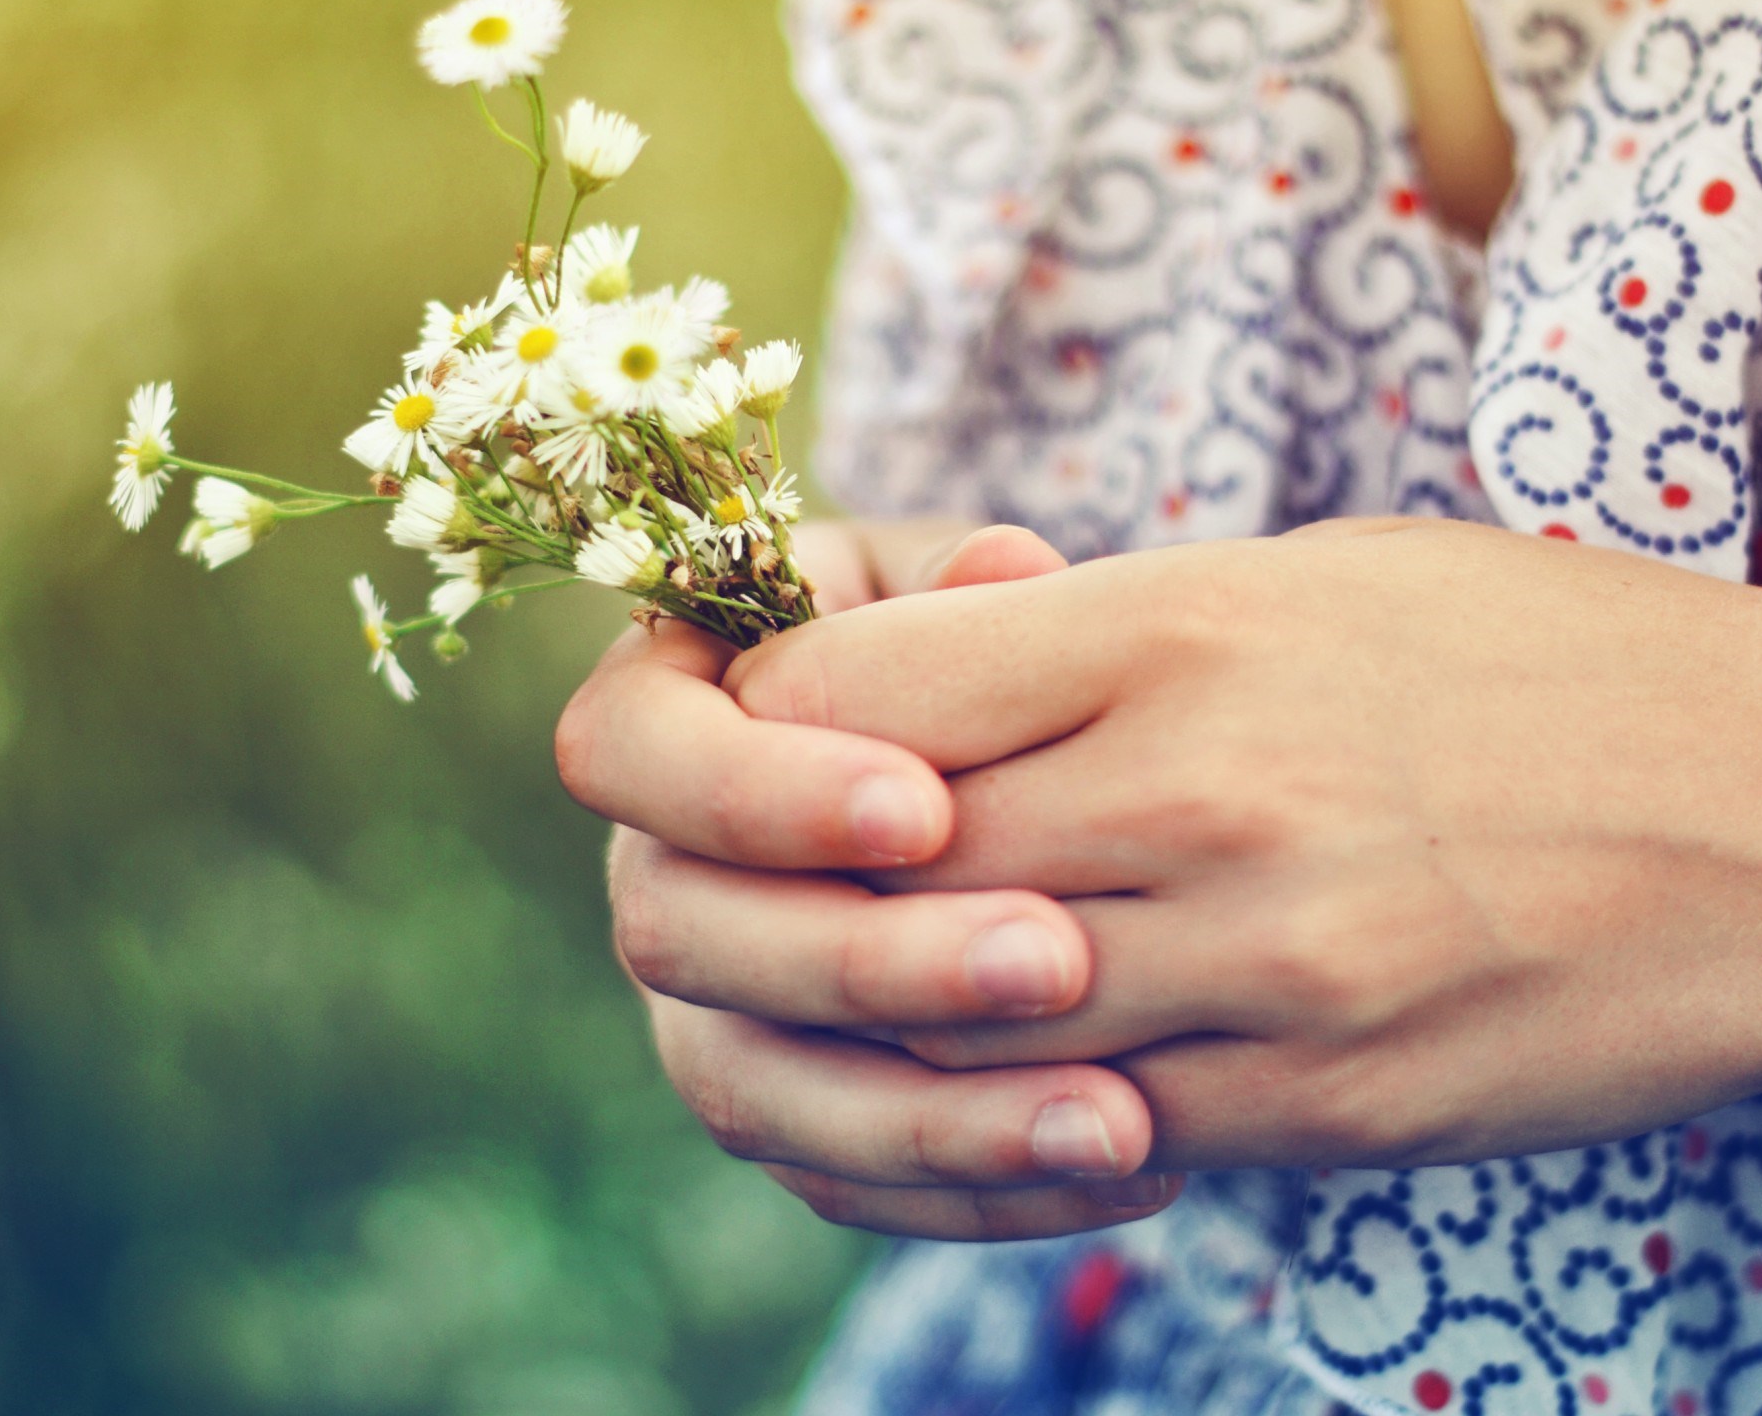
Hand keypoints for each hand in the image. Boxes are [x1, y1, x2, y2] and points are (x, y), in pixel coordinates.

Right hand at [561, 518, 1185, 1238]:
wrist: (1027, 759)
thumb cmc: (981, 638)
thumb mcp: (977, 589)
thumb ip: (974, 591)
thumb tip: (1006, 572)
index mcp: (663, 711)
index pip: (629, 753)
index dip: (756, 793)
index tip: (926, 807)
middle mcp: (655, 869)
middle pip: (683, 941)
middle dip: (866, 960)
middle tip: (1056, 959)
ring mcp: (705, 1005)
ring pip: (754, 1092)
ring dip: (932, 1119)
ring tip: (1117, 1120)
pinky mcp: (786, 1113)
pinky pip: (844, 1182)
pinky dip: (980, 1188)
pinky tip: (1132, 1169)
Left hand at [722, 517, 1761, 1169]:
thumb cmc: (1559, 663)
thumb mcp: (1322, 578)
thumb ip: (1106, 634)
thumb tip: (915, 679)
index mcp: (1180, 627)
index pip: (850, 694)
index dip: (767, 725)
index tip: (782, 739)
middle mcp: (1197, 797)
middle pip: (866, 871)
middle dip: (785, 886)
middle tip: (768, 887)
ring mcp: (1259, 969)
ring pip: (951, 1028)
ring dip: (875, 1021)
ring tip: (860, 994)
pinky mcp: (1320, 1103)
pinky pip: (1087, 1136)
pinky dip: (1005, 1121)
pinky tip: (1000, 1087)